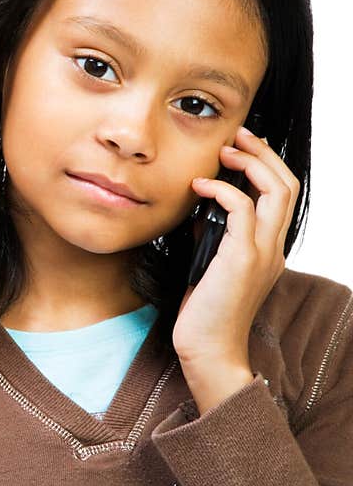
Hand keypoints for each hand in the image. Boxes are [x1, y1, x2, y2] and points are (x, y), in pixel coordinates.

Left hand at [172, 124, 300, 368]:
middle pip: (287, 185)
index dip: (266, 165)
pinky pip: (242, 210)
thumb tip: (201, 207)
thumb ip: (214, 235)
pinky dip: (223, 190)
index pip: (282, 196)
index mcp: (270, 249)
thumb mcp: (210, 263)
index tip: (241, 148)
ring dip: (250, 163)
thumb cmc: (204, 311)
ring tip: (224, 150)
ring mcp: (263, 253)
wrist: (209, 350)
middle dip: (263, 153)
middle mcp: (274, 248)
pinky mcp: (243, 259)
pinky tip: (200, 186)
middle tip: (237, 135)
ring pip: (276, 191)